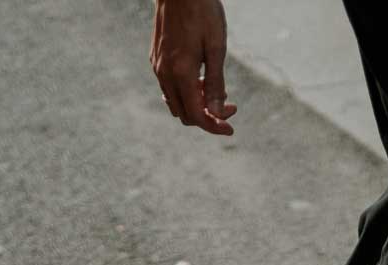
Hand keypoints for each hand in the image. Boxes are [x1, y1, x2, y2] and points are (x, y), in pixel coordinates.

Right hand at [151, 0, 236, 136]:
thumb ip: (215, 83)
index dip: (214, 126)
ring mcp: (158, 67)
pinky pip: (169, 89)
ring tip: (216, 90)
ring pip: (176, 104)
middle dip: (208, 117)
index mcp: (180, 73)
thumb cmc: (202, 12)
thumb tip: (216, 114)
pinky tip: (201, 80)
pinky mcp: (156, 59)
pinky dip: (186, 93)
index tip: (231, 129)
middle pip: (185, 115)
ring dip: (196, 105)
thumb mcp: (216, 47)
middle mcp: (165, 74)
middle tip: (229, 106)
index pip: (197, 116)